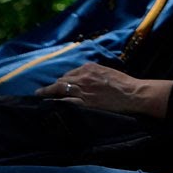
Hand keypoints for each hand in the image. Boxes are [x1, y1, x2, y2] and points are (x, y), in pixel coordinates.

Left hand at [35, 63, 161, 116]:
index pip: (70, 73)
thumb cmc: (124, 84)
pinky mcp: (84, 102)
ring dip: (48, 93)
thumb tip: (87, 76)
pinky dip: (56, 102)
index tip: (58, 84)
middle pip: (62, 80)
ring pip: (59, 89)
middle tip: (43, 91)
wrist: (133, 94)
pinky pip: (65, 102)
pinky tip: (49, 105)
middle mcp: (83, 77)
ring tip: (39, 96)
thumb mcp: (107, 72)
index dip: (63, 80)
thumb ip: (95, 73)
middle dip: (53, 86)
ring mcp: (82, 89)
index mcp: (89, 68)